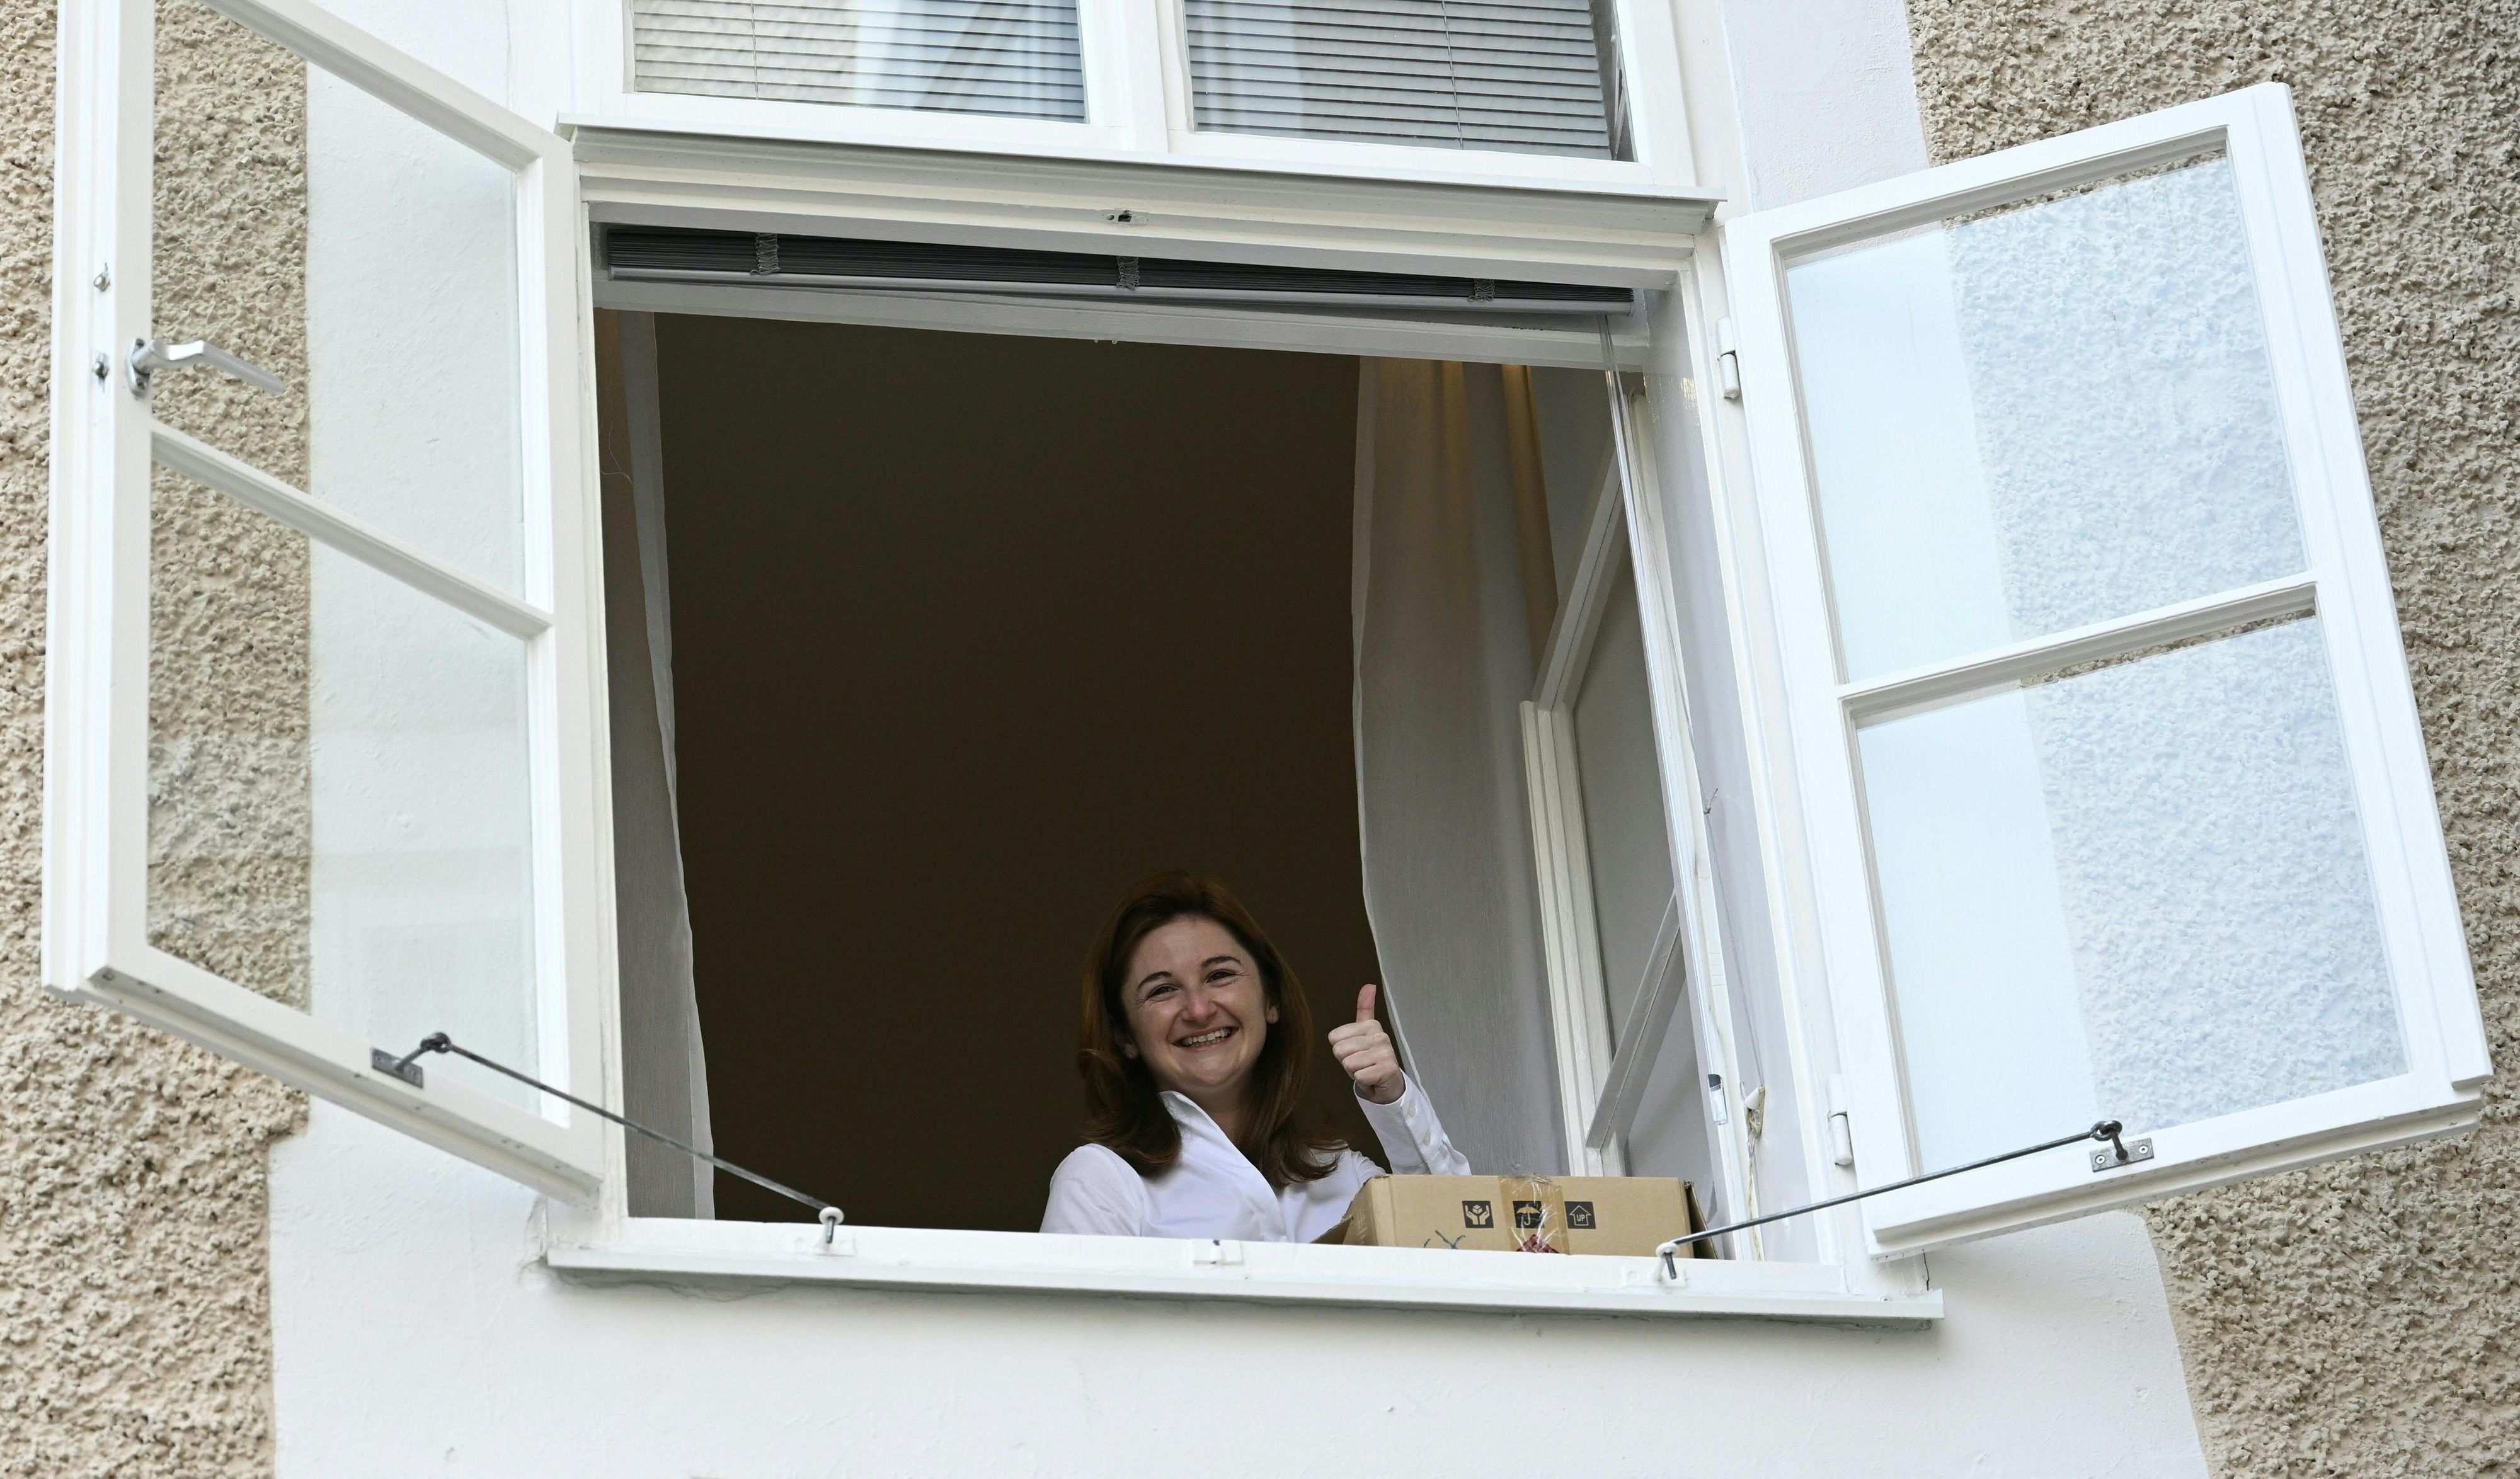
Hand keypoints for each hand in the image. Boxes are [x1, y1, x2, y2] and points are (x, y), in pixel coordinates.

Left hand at [1329, 984, 1404, 1105]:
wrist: (1389, 1084)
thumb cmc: (1371, 1060)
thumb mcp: (1363, 1033)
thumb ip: (1364, 1008)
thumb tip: (1369, 985)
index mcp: (1371, 1025)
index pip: (1334, 1038)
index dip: (1341, 1049)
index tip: (1356, 1052)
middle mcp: (1380, 1035)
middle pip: (1339, 1051)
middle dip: (1347, 1062)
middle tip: (1362, 1064)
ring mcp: (1385, 1052)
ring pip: (1348, 1064)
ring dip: (1355, 1072)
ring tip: (1367, 1070)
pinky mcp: (1387, 1069)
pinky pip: (1359, 1077)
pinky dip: (1364, 1082)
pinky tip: (1373, 1079)